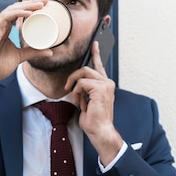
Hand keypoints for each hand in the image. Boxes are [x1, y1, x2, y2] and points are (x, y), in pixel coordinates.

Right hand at [0, 0, 52, 83]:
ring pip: (11, 10)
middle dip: (30, 3)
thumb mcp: (20, 56)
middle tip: (44, 0)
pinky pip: (5, 17)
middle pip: (15, 8)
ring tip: (40, 5)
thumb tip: (50, 51)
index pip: (17, 12)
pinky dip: (17, 14)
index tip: (43, 3)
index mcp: (4, 28)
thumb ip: (33, 52)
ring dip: (26, 6)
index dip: (29, 6)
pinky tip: (28, 13)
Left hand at [65, 41, 123, 165]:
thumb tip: (75, 86)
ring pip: (83, 73)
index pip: (99, 66)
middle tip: (67, 88)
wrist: (100, 131)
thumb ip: (84, 90)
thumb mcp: (87, 101)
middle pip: (86, 68)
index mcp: (105, 85)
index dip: (96, 54)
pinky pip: (81, 83)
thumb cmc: (94, 120)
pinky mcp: (100, 88)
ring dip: (75, 87)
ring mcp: (105, 85)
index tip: (95, 44)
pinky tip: (80, 103)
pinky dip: (77, 93)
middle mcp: (107, 83)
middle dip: (73, 77)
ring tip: (76, 100)